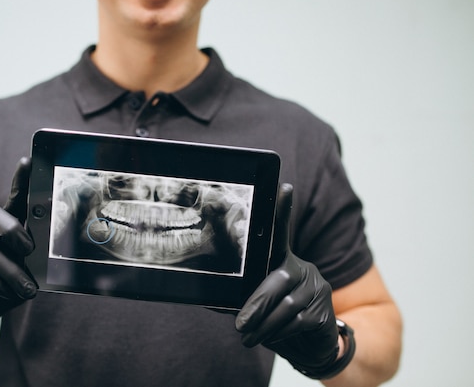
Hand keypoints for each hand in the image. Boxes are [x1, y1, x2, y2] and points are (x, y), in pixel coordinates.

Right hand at [0, 157, 37, 331]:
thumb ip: (36, 255)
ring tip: (30, 290)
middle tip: (30, 251)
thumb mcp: (27, 266)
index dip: (20, 179)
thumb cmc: (7, 281)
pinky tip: (7, 293)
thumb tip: (55, 252)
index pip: (13, 197)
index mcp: (5, 224)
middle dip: (12, 231)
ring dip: (13, 272)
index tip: (27, 161)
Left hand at [235, 183, 342, 378]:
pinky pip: (298, 321)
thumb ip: (240, 300)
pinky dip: (280, 333)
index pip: (281, 233)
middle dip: (256, 302)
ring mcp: (316, 287)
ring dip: (264, 324)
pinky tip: (272, 338)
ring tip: (248, 337)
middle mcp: (302, 268)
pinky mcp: (324, 309)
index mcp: (282, 261)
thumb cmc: (278, 321)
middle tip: (240, 323)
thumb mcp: (258, 308)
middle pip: (278, 278)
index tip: (284, 187)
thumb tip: (210, 300)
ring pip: (286, 304)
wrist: (312, 348)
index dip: (282, 211)